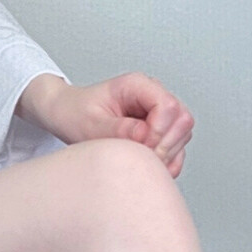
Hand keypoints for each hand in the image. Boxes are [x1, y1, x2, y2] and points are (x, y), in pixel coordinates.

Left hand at [30, 73, 193, 177]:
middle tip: (137, 157)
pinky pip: (177, 148)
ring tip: (136, 161)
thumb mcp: (90, 123)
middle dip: (163, 145)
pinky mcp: (161, 131)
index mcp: (138, 85)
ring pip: (183, 135)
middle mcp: (153, 96)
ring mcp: (160, 114)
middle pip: (182, 120)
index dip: (158, 131)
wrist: (68, 116)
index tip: (138, 146)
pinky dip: (166, 162)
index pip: (168, 106)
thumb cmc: (76, 113)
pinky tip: (145, 166)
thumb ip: (118, 129)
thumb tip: (143, 136)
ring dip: (165, 154)